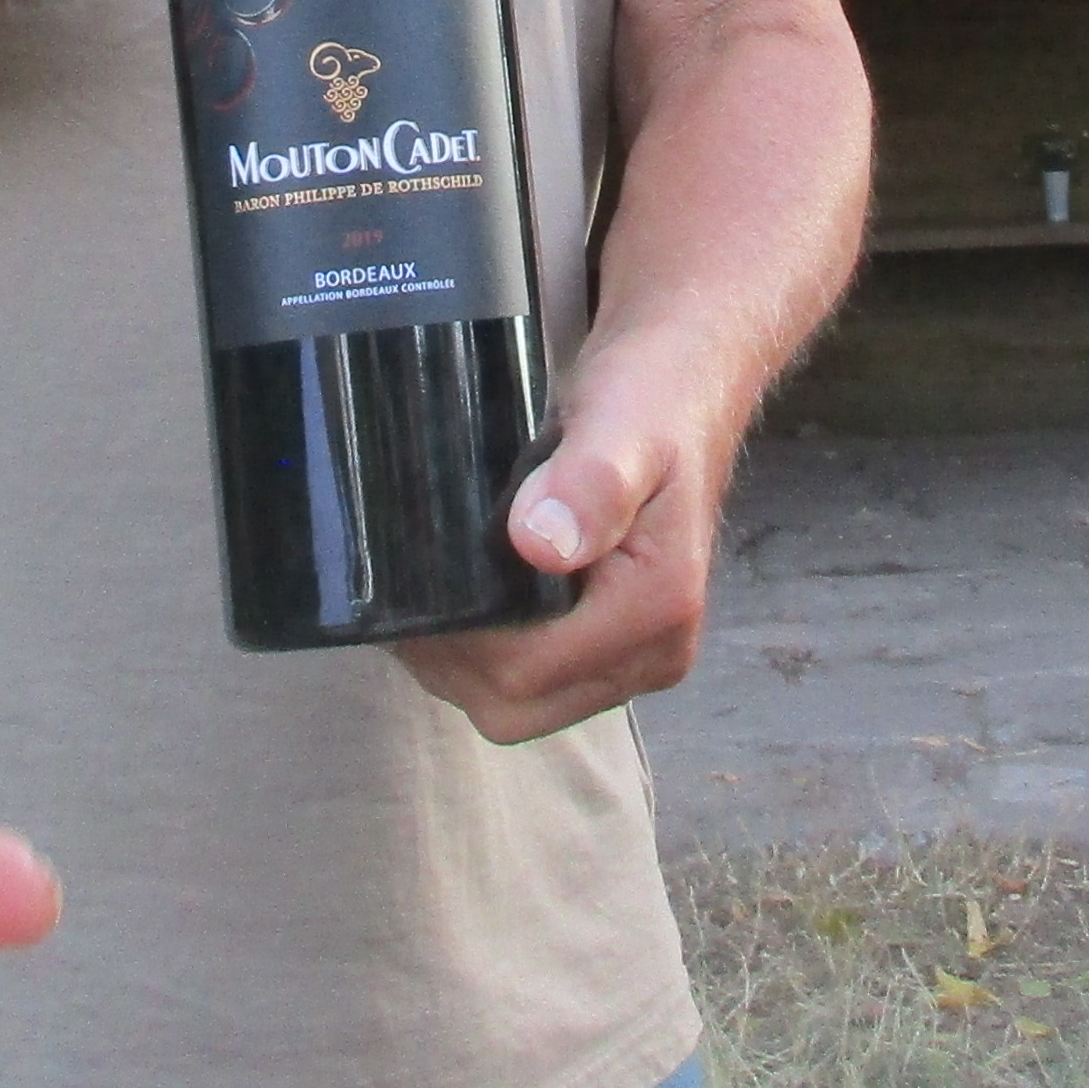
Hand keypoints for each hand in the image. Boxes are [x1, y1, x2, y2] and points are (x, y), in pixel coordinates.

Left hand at [402, 345, 731, 744]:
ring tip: (427, 589)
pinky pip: (537, 679)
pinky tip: (462, 597)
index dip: (458, 643)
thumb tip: (540, 544)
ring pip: (521, 702)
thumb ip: (591, 483)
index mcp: (657, 610)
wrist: (682, 381)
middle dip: (452, 661)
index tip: (409, 582)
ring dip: (465, 660)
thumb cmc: (651, 394)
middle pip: (518, 706)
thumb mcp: (621, 422)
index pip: (526, 674)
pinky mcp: (616, 644)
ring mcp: (636, 655)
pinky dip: (489, 651)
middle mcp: (655, 652)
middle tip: (406, 589)